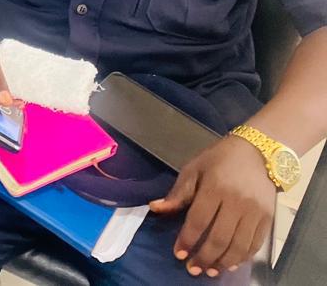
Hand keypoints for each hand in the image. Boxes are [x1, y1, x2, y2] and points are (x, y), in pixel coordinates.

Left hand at [149, 134, 275, 276]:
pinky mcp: (269, 218)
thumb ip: (178, 193)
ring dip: (223, 262)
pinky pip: (255, 244)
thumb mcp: (194, 169)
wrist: (258, 152)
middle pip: (220, 237)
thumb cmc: (220, 160)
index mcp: (215, 187)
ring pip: (239, 246)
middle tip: (193, 269)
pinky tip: (231, 263)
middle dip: (204, 257)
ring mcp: (255, 212)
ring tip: (210, 271)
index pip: (199, 220)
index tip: (179, 254)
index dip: (188, 240)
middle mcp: (237, 202)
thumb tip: (155, 208)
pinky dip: (243, 257)